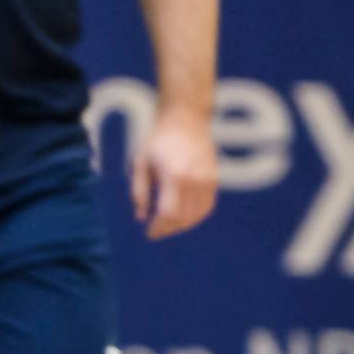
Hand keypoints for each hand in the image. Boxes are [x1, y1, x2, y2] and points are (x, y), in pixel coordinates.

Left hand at [132, 112, 217, 239]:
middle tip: (157, 231)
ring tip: (168, 225)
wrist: (186, 119)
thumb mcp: (140, 162)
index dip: (159, 228)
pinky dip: (195, 217)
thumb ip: (139, 191)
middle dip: (168, 229)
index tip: (150, 234)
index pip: (168, 213)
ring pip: (197, 215)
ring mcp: (207, 180)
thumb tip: (141, 217)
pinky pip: (207, 207)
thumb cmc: (158, 140)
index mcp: (174, 175)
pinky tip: (184, 217)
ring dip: (181, 225)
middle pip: (183, 218)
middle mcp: (194, 180)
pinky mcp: (214, 179)